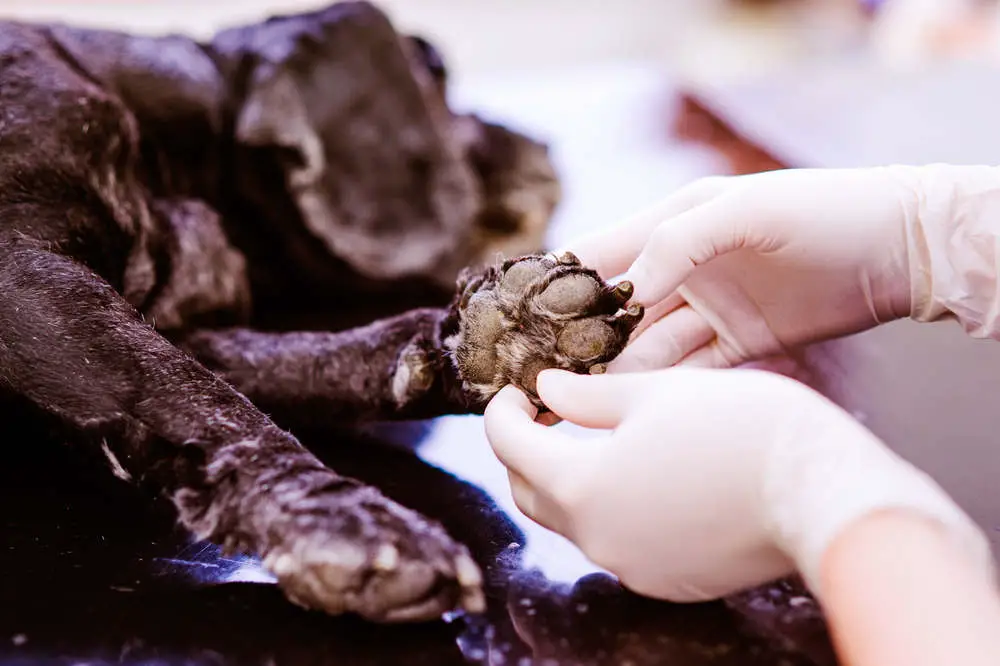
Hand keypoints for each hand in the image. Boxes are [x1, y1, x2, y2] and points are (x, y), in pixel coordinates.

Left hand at [484, 368, 992, 602]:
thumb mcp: (655, 393)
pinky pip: (615, 541)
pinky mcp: (666, 579)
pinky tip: (637, 475)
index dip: (501, 411)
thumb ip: (585, 395)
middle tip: (544, 413)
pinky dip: (608, 507)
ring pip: (572, 520)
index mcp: (581, 484)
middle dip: (524, 450)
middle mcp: (596, 537)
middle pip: (531, 491)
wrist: (821, 492)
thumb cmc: (742, 427)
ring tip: (592, 437)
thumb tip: (545, 392)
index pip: (508, 446)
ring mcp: (630, 566)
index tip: (513, 388)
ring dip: (567, 480)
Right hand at [564, 165, 999, 370]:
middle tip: (541, 377)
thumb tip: (624, 291)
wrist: (899, 249)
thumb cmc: (822, 211)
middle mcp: (683, 268)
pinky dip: (662, 387)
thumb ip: (678, 241)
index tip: (522, 319)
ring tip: (577, 402)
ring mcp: (710, 309)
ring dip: (616, 371)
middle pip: (616, 309)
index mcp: (672, 224)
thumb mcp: (745, 211)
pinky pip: (690, 370)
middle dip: (580, 341)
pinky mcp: (739, 343)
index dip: (560, 285)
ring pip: (648, 346)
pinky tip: (632, 406)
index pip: (600, 254)